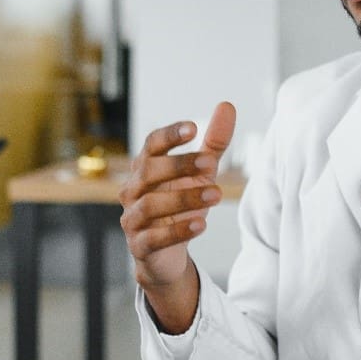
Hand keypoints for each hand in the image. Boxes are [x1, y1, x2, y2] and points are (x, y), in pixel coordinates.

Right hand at [118, 101, 235, 332]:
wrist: (167, 253)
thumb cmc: (180, 204)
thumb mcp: (201, 173)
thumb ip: (213, 143)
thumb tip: (227, 106)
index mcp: (146, 168)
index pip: (151, 145)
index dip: (169, 135)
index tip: (193, 128)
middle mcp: (133, 190)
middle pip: (148, 172)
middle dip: (179, 166)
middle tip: (209, 164)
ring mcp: (133, 219)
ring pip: (150, 205)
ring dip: (183, 199)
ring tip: (215, 195)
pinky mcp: (140, 246)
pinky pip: (153, 238)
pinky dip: (177, 231)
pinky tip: (201, 225)